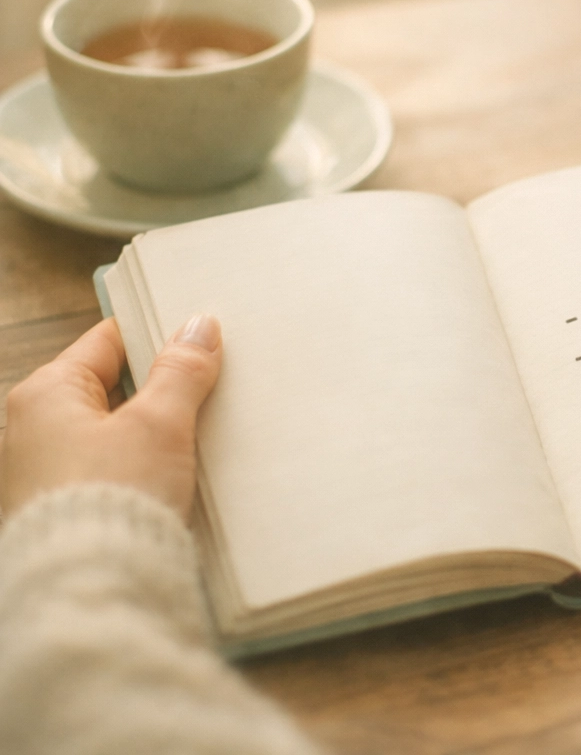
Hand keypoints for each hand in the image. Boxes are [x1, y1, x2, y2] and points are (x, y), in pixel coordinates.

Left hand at [1, 315, 220, 521]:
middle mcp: (32, 429)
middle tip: (210, 381)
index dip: (156, 333)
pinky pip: (111, 467)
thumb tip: (198, 327)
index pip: (108, 340)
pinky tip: (180, 468)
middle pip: (111, 386)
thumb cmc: (113, 498)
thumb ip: (181, 371)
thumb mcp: (159, 423)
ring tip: (203, 426)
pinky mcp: (63, 509)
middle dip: (161, 384)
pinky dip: (143, 462)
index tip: (198, 335)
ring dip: (155, 427)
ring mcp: (44, 472)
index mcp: (45, 394)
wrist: (90, 591)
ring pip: (114, 429)